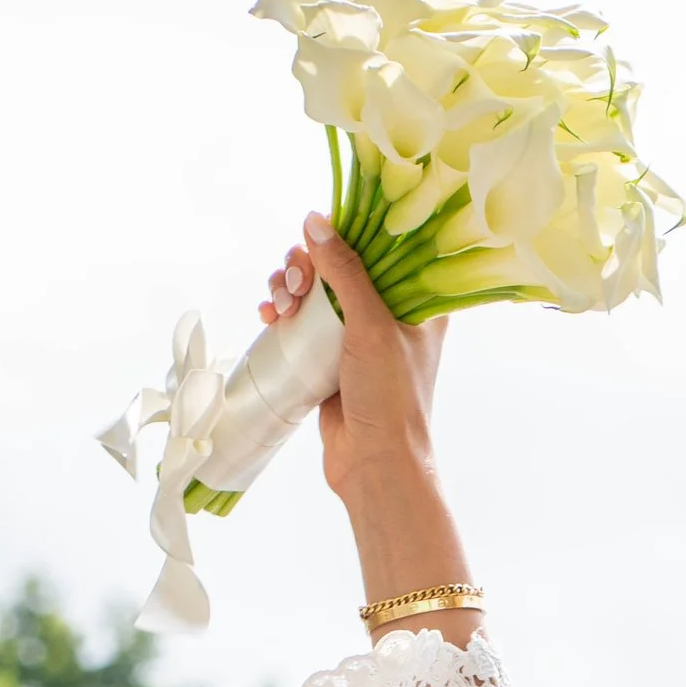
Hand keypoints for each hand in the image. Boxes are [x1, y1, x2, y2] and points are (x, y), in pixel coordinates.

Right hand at [258, 220, 445, 510]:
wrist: (374, 465)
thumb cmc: (389, 397)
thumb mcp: (370, 325)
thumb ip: (344, 271)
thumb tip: (314, 221)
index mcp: (416, 302)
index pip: (381, 248)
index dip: (347, 235)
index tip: (318, 235)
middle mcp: (389, 315)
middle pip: (339, 266)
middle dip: (307, 266)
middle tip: (293, 283)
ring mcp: (357, 338)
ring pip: (315, 293)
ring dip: (289, 289)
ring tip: (278, 304)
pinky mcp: (330, 359)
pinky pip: (303, 324)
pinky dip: (283, 315)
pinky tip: (269, 316)